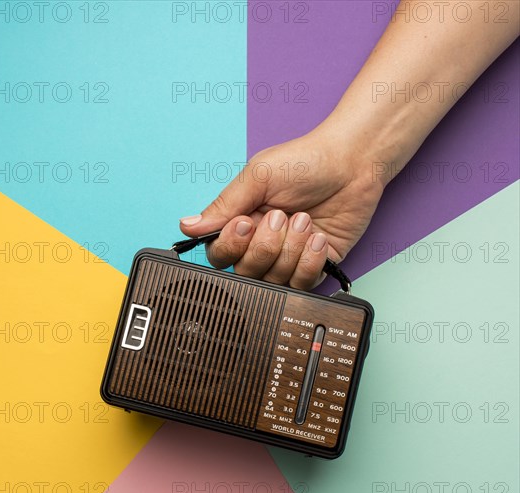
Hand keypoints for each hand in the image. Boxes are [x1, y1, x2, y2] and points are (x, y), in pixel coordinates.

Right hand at [179, 131, 383, 289]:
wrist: (352, 163)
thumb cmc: (306, 162)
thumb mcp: (258, 176)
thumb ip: (224, 204)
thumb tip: (188, 225)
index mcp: (243, 221)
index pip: (221, 253)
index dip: (232, 245)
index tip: (248, 222)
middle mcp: (263, 243)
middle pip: (247, 271)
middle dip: (267, 246)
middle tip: (283, 216)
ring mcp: (289, 256)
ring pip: (275, 279)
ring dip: (292, 249)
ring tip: (306, 221)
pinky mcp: (315, 265)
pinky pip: (303, 283)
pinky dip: (311, 261)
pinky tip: (318, 238)